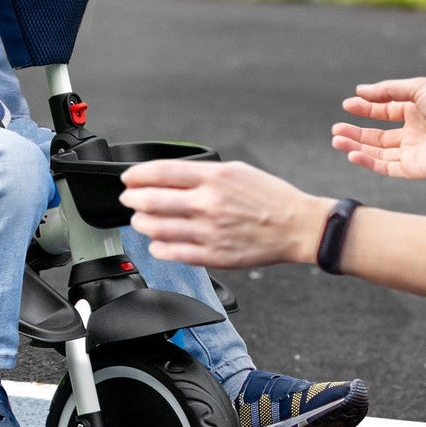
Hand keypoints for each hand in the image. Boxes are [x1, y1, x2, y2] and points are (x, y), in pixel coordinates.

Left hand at [120, 158, 328, 268]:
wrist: (297, 226)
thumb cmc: (270, 197)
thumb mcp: (236, 170)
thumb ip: (202, 173)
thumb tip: (168, 176)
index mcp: (214, 178)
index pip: (162, 172)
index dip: (137, 175)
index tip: (128, 178)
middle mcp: (209, 204)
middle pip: (153, 200)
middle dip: (133, 199)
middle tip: (128, 199)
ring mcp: (210, 232)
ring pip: (158, 228)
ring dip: (141, 223)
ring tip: (140, 220)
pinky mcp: (214, 256)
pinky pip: (174, 253)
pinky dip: (158, 247)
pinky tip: (156, 243)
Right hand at [332, 77, 425, 180]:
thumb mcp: (419, 89)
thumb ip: (388, 90)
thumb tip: (360, 91)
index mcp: (415, 113)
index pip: (384, 111)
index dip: (365, 108)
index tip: (347, 105)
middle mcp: (412, 134)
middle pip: (377, 135)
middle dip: (355, 132)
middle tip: (336, 129)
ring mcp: (411, 153)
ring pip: (376, 152)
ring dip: (355, 146)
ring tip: (336, 139)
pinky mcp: (412, 169)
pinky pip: (385, 167)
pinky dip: (367, 162)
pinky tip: (352, 154)